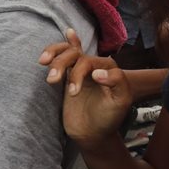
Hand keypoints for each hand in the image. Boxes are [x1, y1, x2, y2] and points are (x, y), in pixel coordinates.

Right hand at [39, 30, 133, 146]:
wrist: (93, 134)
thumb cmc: (109, 119)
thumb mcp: (121, 102)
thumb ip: (117, 82)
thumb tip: (97, 72)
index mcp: (110, 69)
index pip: (90, 62)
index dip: (79, 73)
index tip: (73, 92)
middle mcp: (96, 66)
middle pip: (76, 54)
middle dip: (61, 64)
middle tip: (52, 81)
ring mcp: (82, 71)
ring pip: (68, 53)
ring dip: (55, 58)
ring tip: (47, 74)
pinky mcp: (69, 78)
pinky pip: (65, 57)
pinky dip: (61, 48)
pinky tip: (68, 34)